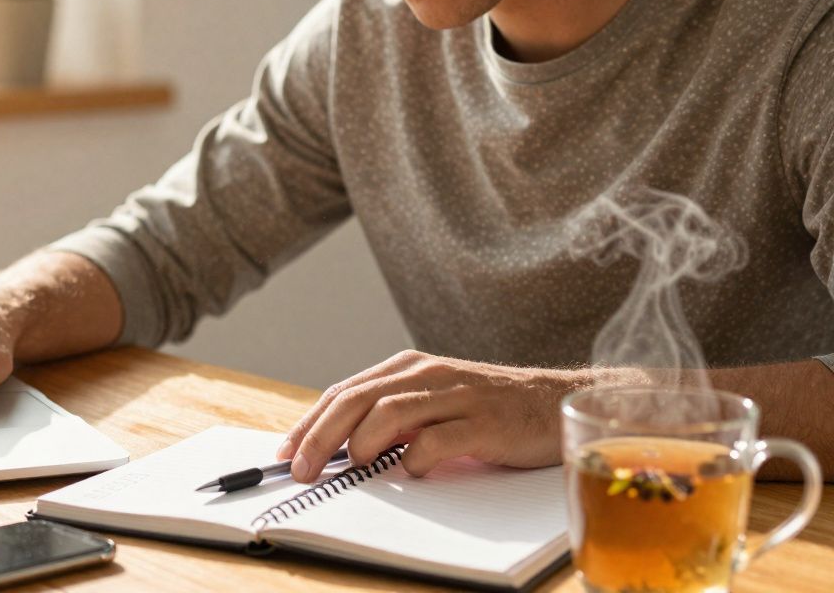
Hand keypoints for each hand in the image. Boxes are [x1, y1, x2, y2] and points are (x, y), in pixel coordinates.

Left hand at [277, 350, 587, 479]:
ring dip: (360, 443)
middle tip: (300, 468)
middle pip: (358, 400)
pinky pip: (438, 439)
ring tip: (349, 466)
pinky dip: (415, 458)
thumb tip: (338, 449)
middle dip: (320, 436)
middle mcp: (427, 375)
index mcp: (408, 369)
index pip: (345, 392)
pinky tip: (410, 470)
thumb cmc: (488, 409)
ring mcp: (456, 395)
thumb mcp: (433, 404)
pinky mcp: (484, 422)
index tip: (286, 452)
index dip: (310, 423)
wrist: (554, 401)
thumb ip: (392, 419)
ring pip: (390, 412)